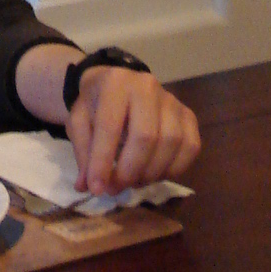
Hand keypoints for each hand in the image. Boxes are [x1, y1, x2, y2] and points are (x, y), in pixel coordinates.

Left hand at [68, 69, 201, 195]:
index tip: (97, 188)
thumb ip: (83, 151)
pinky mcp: (188, 115)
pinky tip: (155, 175)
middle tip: (115, 189)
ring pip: (171, 143)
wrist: (117, 83)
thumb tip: (87, 187)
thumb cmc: (96, 104)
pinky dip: (174, 169)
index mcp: (115, 83)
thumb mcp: (79, 121)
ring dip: (151, 173)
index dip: (102, 161)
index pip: (109, 126)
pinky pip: (191, 147)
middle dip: (129, 171)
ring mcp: (172, 100)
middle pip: (146, 137)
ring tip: (133, 182)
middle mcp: (147, 86)